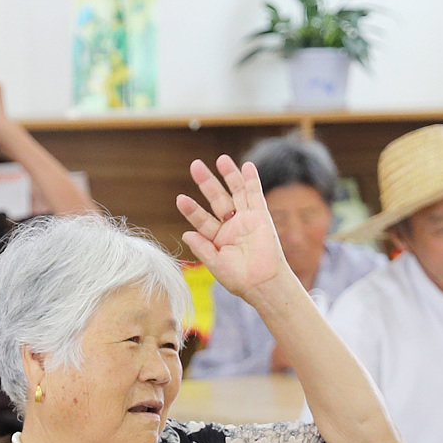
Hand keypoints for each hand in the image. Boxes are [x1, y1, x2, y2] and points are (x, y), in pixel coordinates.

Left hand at [176, 156, 293, 302]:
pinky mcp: (261, 217)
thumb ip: (202, 247)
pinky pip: (255, 195)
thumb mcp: (215, 264)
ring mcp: (246, 220)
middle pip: (217, 199)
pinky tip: (247, 166)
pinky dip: (251, 181)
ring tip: (221, 159)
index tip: (180, 199)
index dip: (191, 209)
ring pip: (236, 193)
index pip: (201, 219)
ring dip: (229, 175)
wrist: (262, 283)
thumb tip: (186, 234)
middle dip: (206, 182)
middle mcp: (231, 226)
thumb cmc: (239, 279)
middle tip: (195, 165)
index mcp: (218, 238)